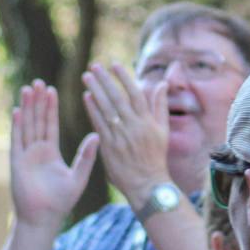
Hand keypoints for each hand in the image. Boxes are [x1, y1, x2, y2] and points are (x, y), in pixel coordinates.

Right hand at [9, 79, 98, 228]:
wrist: (44, 219)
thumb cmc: (61, 202)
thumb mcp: (78, 176)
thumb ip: (87, 156)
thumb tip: (97, 135)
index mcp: (51, 153)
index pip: (50, 124)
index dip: (50, 107)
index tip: (52, 90)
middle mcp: (36, 151)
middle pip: (37, 121)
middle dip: (37, 102)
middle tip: (39, 82)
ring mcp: (25, 156)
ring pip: (26, 126)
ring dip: (27, 108)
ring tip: (28, 89)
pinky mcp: (17, 163)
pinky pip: (17, 141)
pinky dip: (17, 126)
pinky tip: (18, 110)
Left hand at [80, 62, 169, 201]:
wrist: (148, 184)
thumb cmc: (155, 157)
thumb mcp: (163, 131)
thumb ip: (160, 106)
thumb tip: (161, 83)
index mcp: (148, 121)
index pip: (135, 93)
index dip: (124, 78)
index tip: (114, 64)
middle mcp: (134, 126)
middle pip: (118, 98)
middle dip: (105, 80)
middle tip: (94, 66)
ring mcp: (121, 136)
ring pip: (107, 109)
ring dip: (96, 91)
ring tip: (87, 77)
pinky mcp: (110, 146)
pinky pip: (99, 124)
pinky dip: (92, 109)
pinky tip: (86, 97)